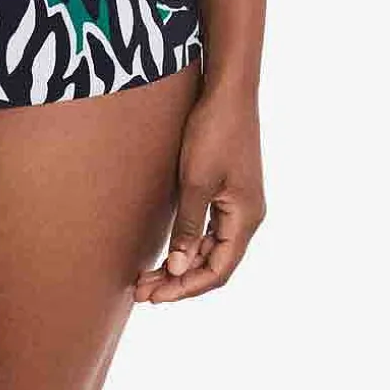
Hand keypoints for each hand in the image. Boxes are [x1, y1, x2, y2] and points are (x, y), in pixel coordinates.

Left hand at [135, 80, 264, 302]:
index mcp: (246, 218)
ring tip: (146, 276)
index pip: (218, 270)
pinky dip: (187, 243)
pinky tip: (166, 250)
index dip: (186, 288)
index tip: (155, 297)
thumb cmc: (214, 132)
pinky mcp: (228, 191)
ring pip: (210, 248)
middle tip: (142, 291)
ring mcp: (239, 204)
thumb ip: (188, 226)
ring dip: (181, 263)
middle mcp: (247, 217)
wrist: (228, 92)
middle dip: (178, 280)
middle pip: (213, 263)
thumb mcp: (196, 181)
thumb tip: (179, 268)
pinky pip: (209, 230)